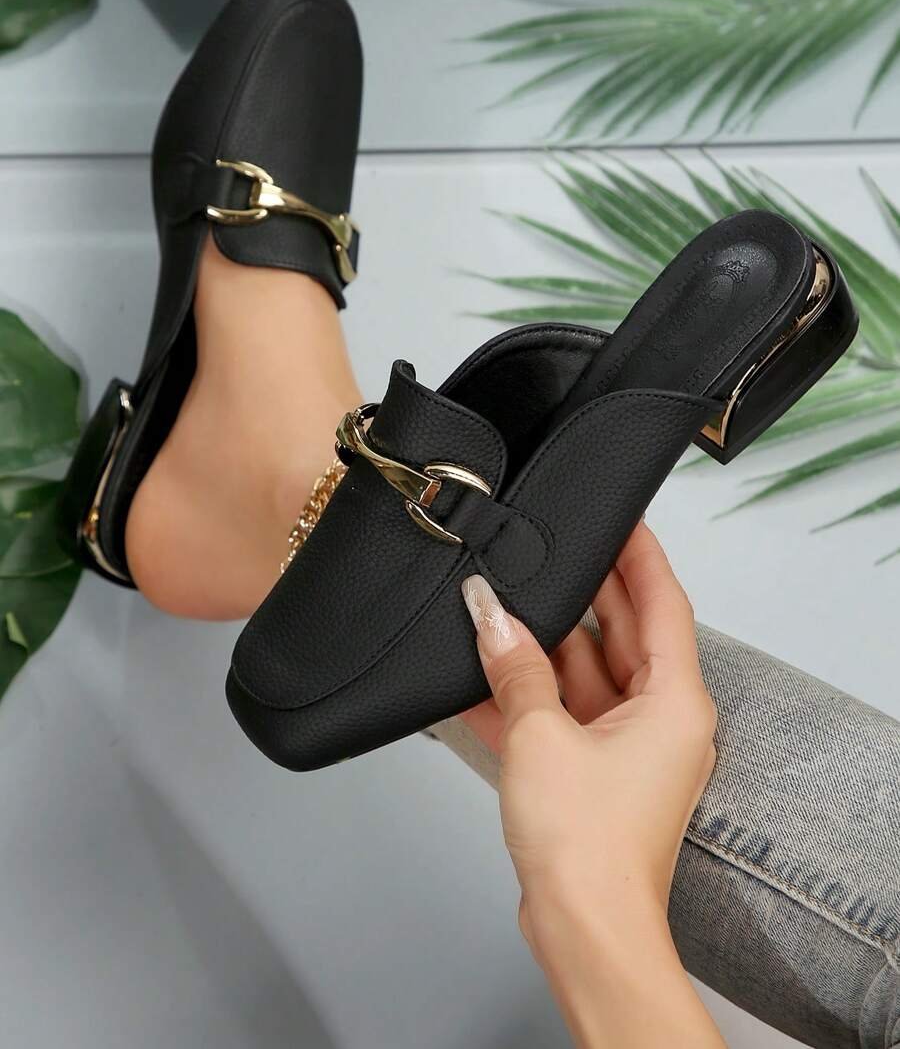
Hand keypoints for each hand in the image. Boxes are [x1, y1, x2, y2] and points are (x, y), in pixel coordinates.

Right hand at [460, 522, 722, 1048]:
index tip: (619, 514)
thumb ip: (516, 666)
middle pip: (622, 634)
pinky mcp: (593, 776)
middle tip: (546, 547)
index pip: (663, 601)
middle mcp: (659, 719)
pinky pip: (561, 716)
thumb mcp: (541, 734)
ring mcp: (626, 749)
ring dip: (542, 647)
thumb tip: (490, 613)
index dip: (640, 553)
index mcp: (674, 700)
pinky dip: (527, 696)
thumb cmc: (587, 842)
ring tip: (499, 601)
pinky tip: (480, 672)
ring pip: (585, 675)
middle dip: (582, 593)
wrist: (584, 931)